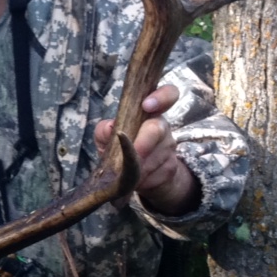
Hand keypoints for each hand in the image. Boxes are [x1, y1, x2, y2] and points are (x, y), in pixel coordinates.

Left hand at [93, 84, 200, 215]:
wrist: (139, 178)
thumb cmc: (120, 151)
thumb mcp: (107, 140)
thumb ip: (104, 131)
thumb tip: (110, 127)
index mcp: (148, 113)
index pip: (167, 94)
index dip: (161, 97)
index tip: (147, 105)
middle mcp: (162, 126)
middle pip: (158, 128)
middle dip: (142, 143)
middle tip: (131, 156)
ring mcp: (169, 146)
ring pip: (156, 156)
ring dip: (138, 167)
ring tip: (126, 173)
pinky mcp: (171, 167)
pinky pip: (157, 174)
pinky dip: (143, 180)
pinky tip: (136, 181)